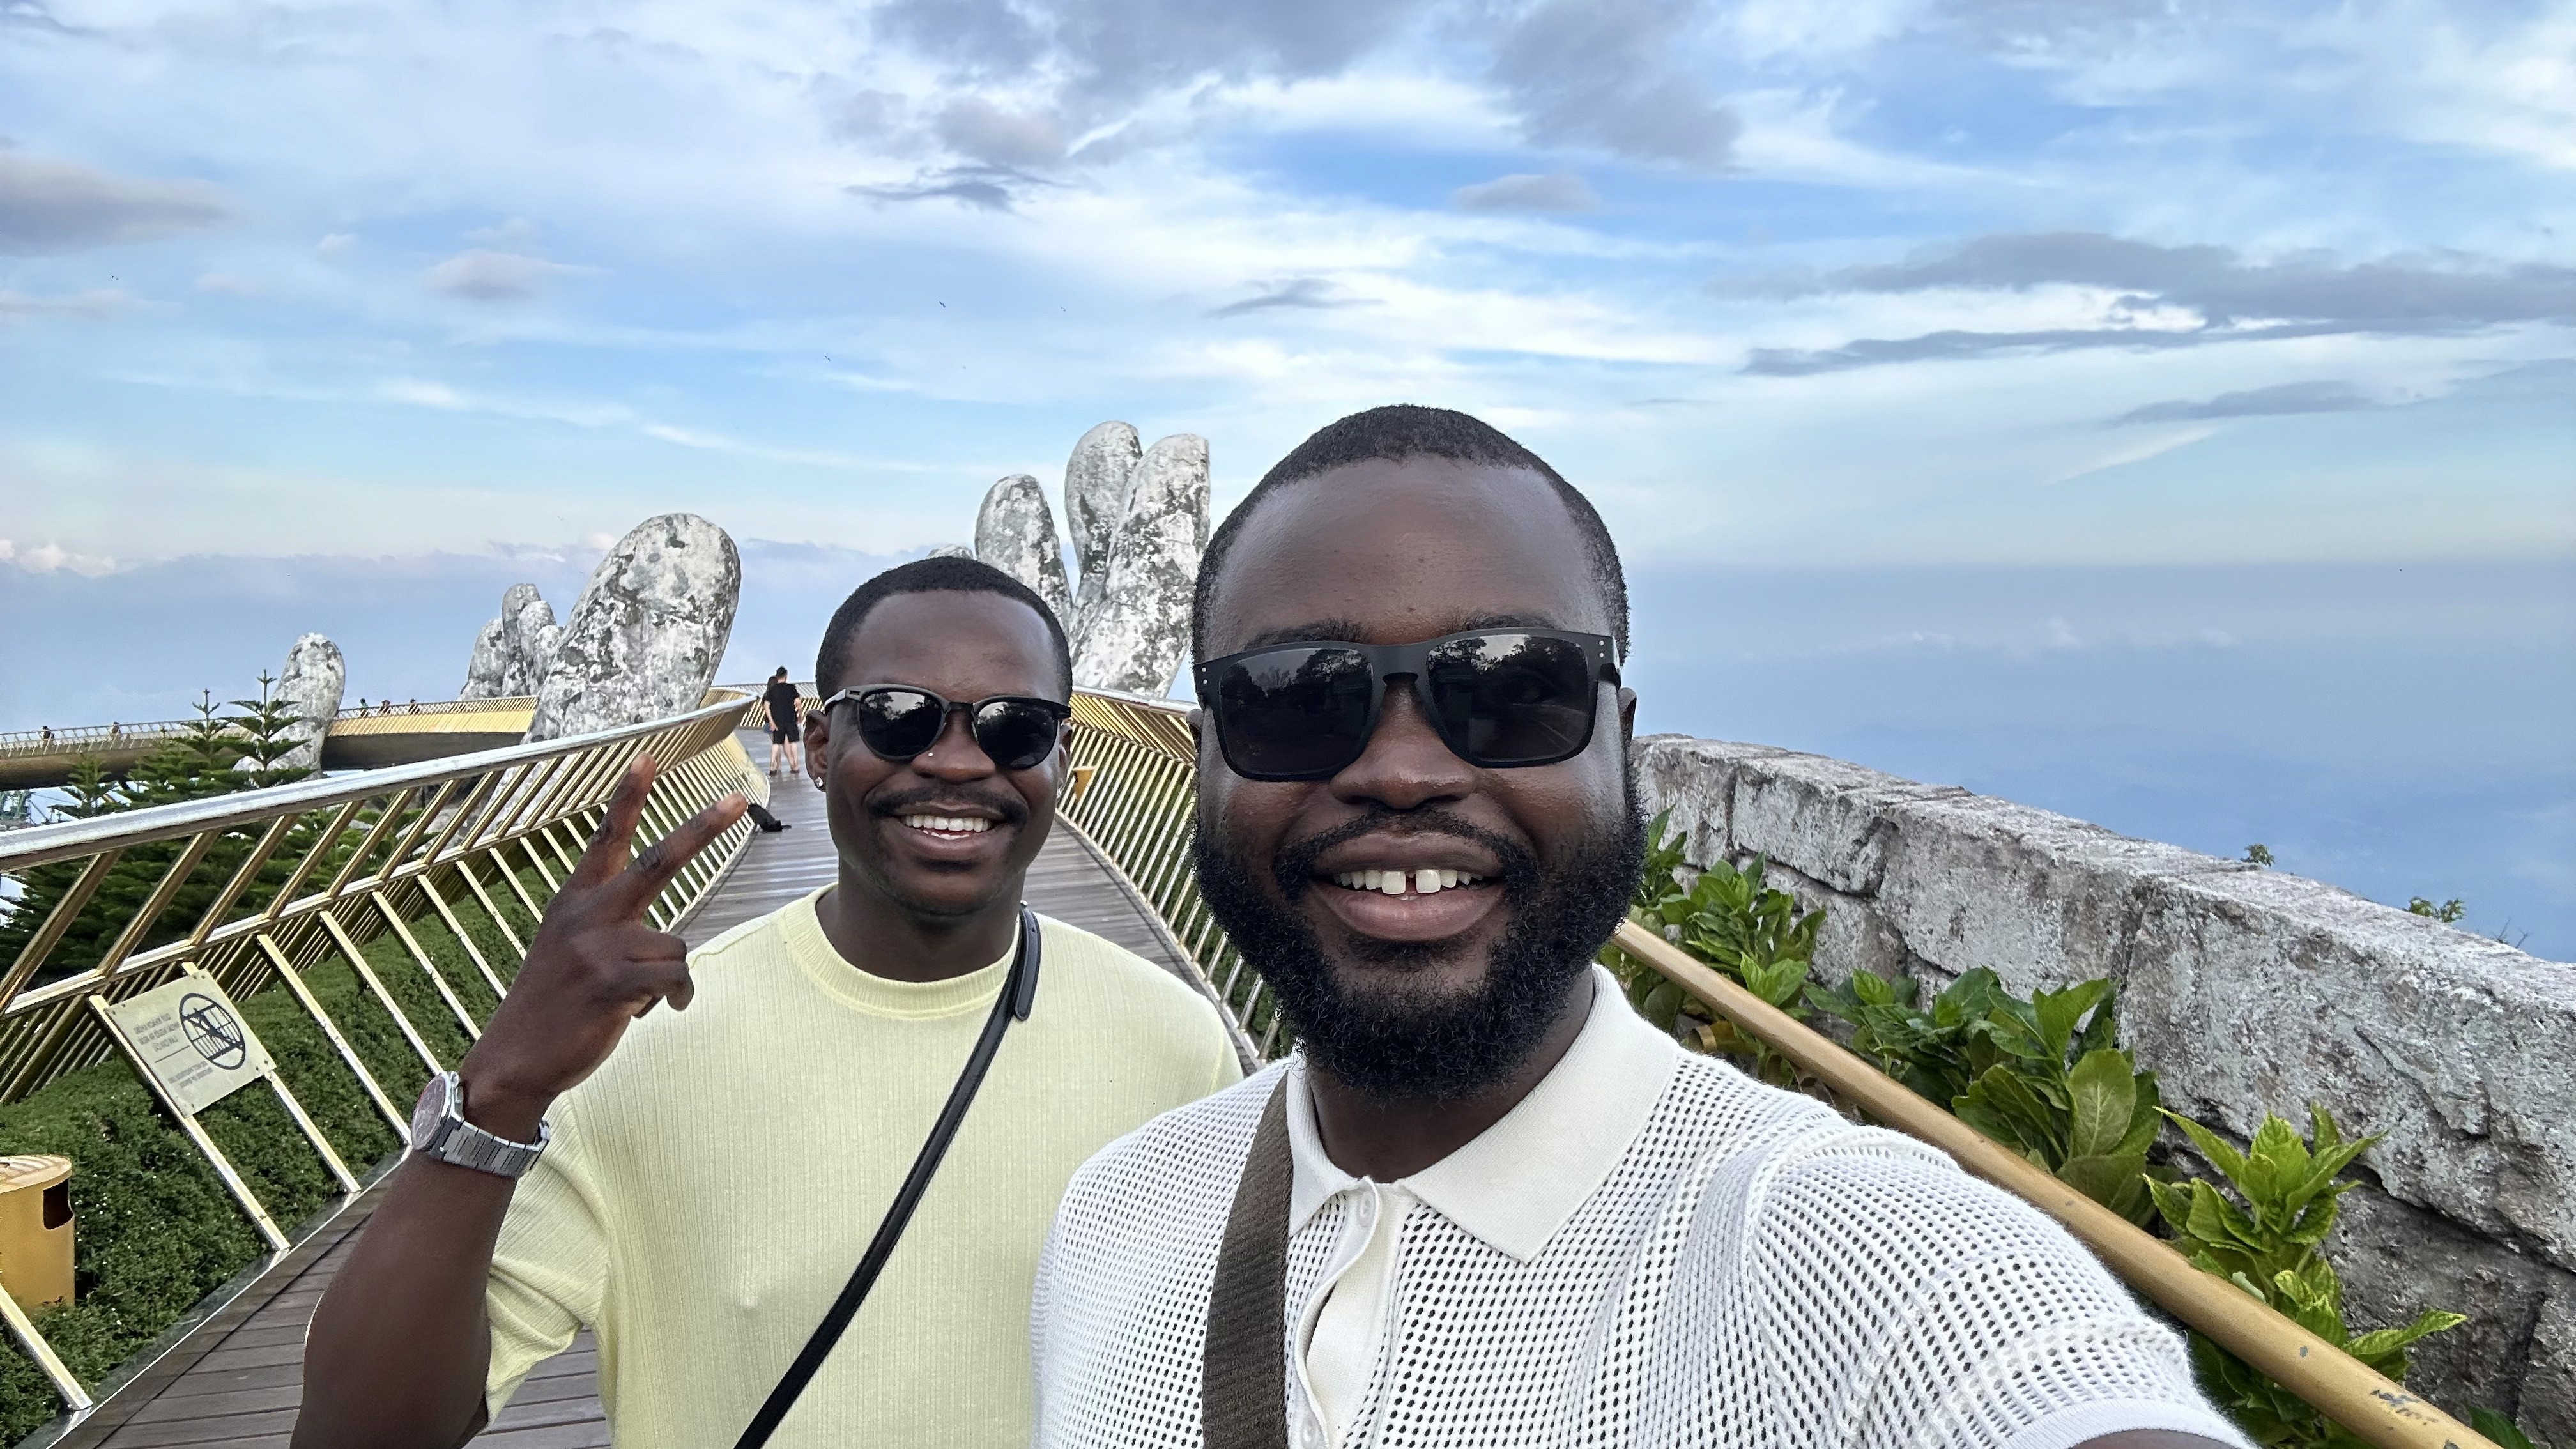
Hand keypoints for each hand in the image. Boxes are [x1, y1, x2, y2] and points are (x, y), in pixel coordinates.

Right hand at [456, 758, 745, 1136]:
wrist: (513, 1061)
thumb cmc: (550, 1007)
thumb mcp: (567, 951)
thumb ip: (608, 929)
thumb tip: (666, 939)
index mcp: (572, 902)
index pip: (605, 840)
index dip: (627, 799)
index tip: (646, 758)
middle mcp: (586, 915)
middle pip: (656, 862)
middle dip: (701, 829)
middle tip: (738, 800)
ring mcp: (599, 946)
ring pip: (676, 944)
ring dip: (666, 977)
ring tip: (631, 999)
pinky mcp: (613, 981)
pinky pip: (675, 978)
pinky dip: (674, 997)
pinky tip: (650, 1012)